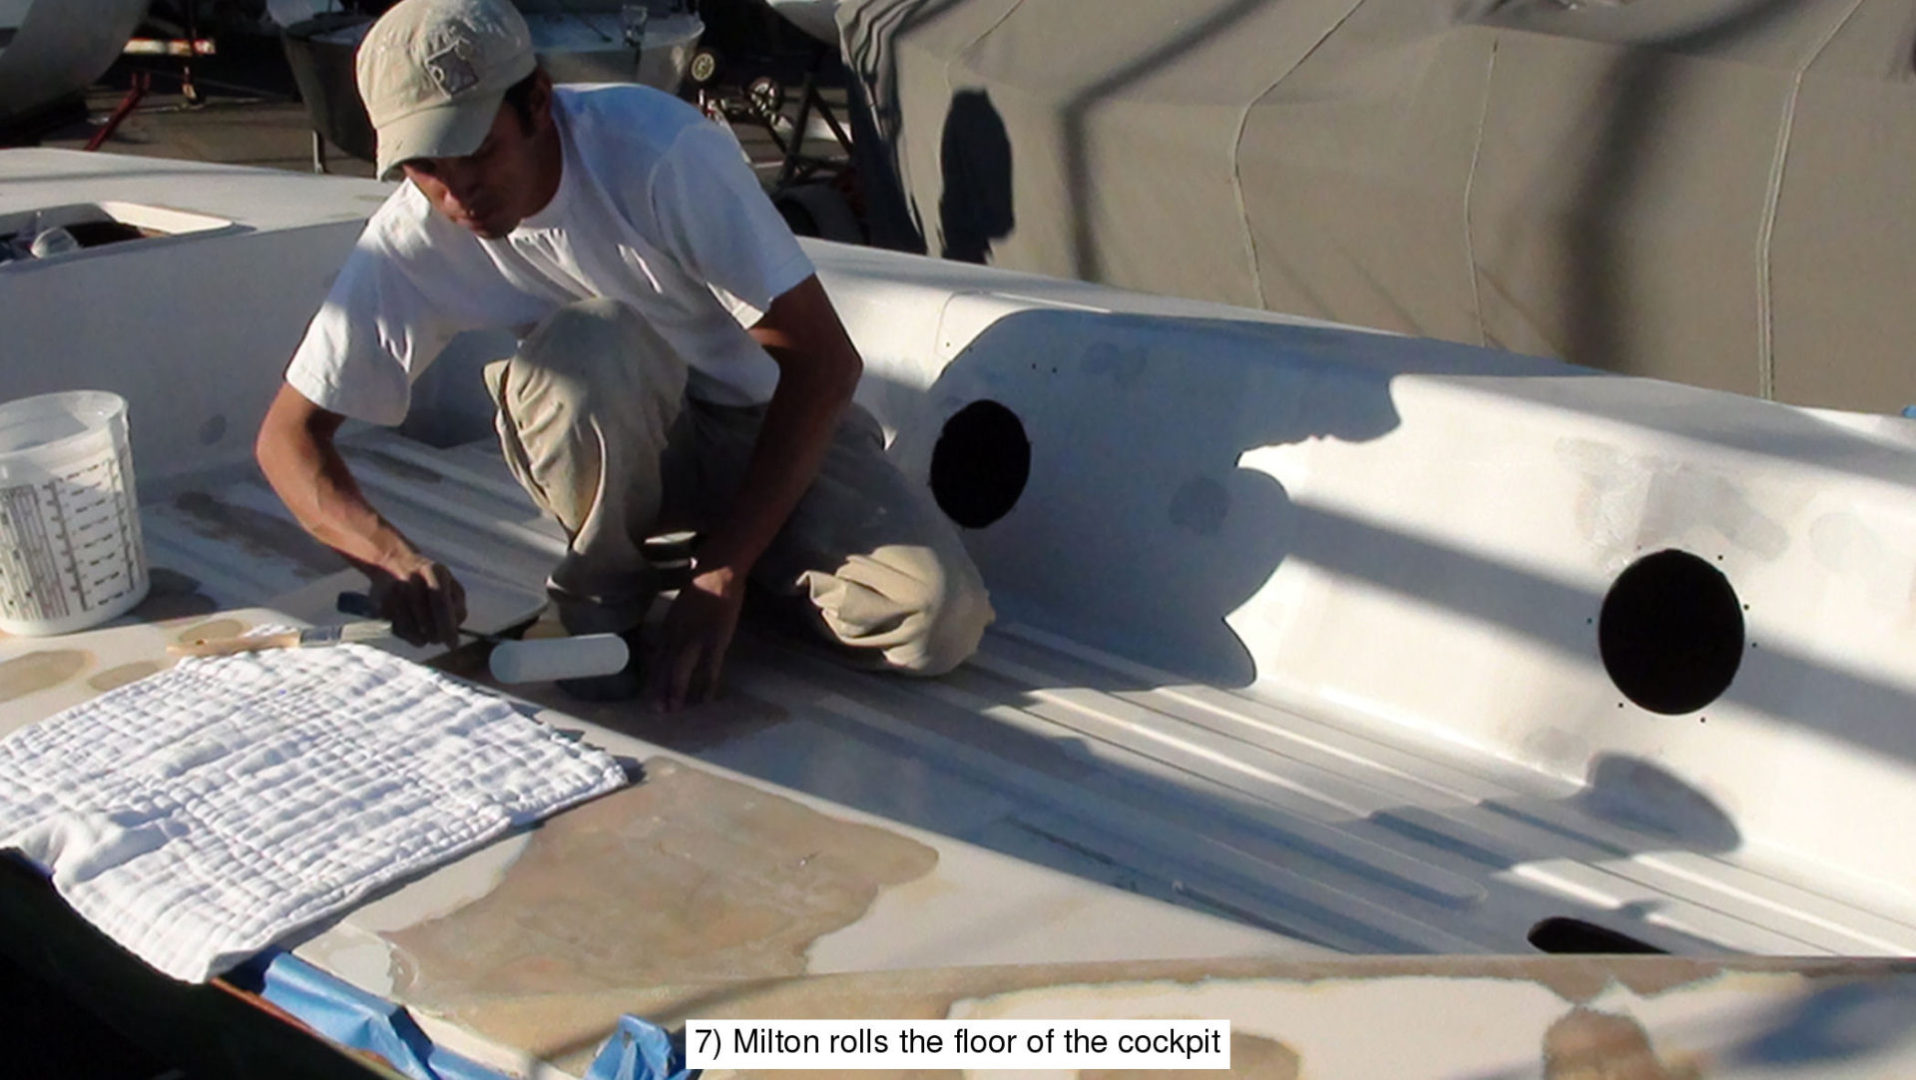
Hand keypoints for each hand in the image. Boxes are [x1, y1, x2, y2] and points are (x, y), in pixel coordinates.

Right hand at [367, 554, 466, 648]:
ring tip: (426, 637)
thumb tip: (455, 626)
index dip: (447, 627)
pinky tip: (412, 629)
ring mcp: (393, 591)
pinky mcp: (380, 603)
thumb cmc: (428, 577)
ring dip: (421, 639)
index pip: (441, 603)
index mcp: (433, 572)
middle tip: (439, 639)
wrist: (392, 561)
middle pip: (425, 619)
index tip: (453, 645)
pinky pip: (396, 629)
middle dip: (435, 635)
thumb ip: (457, 603)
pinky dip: (407, 635)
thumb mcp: (448, 581)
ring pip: (409, 628)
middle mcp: (411, 579)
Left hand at [650, 565, 745, 711]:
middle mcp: (677, 635)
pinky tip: (704, 700)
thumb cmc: (703, 586)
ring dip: (676, 691)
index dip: (654, 677)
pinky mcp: (715, 640)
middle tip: (657, 711)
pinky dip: (705, 685)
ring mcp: (696, 639)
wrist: (718, 572)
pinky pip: (709, 668)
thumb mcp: (682, 606)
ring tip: (674, 710)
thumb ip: (677, 624)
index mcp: (670, 627)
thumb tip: (672, 639)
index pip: (658, 657)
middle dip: (660, 690)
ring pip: (681, 671)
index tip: (650, 694)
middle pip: (665, 667)